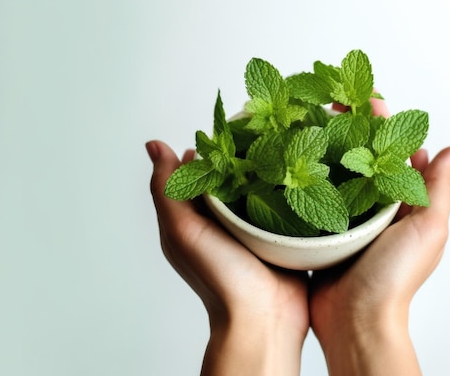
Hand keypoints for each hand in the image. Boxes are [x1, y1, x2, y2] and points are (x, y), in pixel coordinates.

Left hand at [146, 141, 308, 375]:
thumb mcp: (183, 231)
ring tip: (277, 147)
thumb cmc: (220, 278)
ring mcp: (250, 231)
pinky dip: (283, 190)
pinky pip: (279, 206)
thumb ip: (166, 190)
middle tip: (255, 133)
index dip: (202, 153)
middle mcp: (219, 224)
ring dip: (263, 172)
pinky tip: (295, 175)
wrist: (265, 317)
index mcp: (192, 221)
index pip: (191, 176)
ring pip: (253, 191)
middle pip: (224, 181)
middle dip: (236, 158)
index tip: (219, 132)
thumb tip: (154, 145)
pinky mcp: (277, 236)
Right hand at [309, 99, 449, 374]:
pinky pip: (320, 195)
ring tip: (314, 121)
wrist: (355, 318)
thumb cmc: (395, 277)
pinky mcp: (327, 228)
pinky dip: (313, 175)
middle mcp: (380, 207)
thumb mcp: (428, 228)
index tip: (369, 100)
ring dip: (332, 148)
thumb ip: (440, 188)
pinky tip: (299, 159)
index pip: (400, 152)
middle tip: (334, 103)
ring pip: (342, 172)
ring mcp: (352, 217)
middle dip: (355, 129)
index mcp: (408, 203)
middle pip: (368, 157)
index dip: (387, 124)